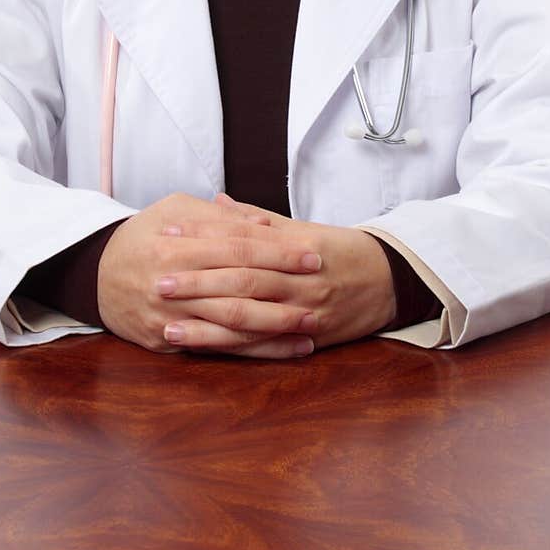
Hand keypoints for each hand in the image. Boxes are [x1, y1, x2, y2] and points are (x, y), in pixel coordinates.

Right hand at [97, 192, 323, 358]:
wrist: (93, 275)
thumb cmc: (142, 235)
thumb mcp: (173, 210)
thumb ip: (218, 218)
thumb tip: (263, 224)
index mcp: (176, 247)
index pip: (238, 249)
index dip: (278, 253)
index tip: (312, 255)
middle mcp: (173, 286)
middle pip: (239, 290)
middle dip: (284, 291)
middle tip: (321, 290)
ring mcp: (170, 320)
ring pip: (231, 326)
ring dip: (275, 329)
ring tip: (312, 327)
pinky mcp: (168, 344)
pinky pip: (218, 350)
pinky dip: (254, 351)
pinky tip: (284, 350)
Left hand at [155, 192, 396, 351]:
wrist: (391, 280)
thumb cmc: (341, 251)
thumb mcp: (302, 229)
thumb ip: (256, 219)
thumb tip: (214, 201)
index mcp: (296, 246)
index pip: (243, 240)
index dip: (205, 238)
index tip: (170, 235)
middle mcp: (300, 278)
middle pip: (242, 280)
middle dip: (198, 281)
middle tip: (158, 279)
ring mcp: (305, 311)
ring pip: (250, 317)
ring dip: (205, 322)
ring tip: (166, 322)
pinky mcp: (308, 338)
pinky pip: (264, 346)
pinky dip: (231, 347)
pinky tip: (201, 347)